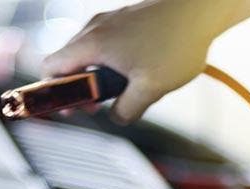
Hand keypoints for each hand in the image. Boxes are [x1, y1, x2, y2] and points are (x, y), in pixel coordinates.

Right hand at [43, 0, 219, 123]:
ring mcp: (109, 22)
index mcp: (93, 44)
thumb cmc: (176, 43)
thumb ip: (126, 110)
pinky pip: (105, 45)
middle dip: (78, 88)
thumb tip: (115, 117)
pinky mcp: (124, 20)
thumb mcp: (150, 89)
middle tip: (98, 107)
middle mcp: (95, 29)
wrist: (199, 10)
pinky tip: (134, 74)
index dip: (54, 93)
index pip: (50, 69)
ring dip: (96, 76)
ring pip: (88, 54)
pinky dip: (110, 63)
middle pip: (68, 62)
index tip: (71, 109)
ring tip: (120, 92)